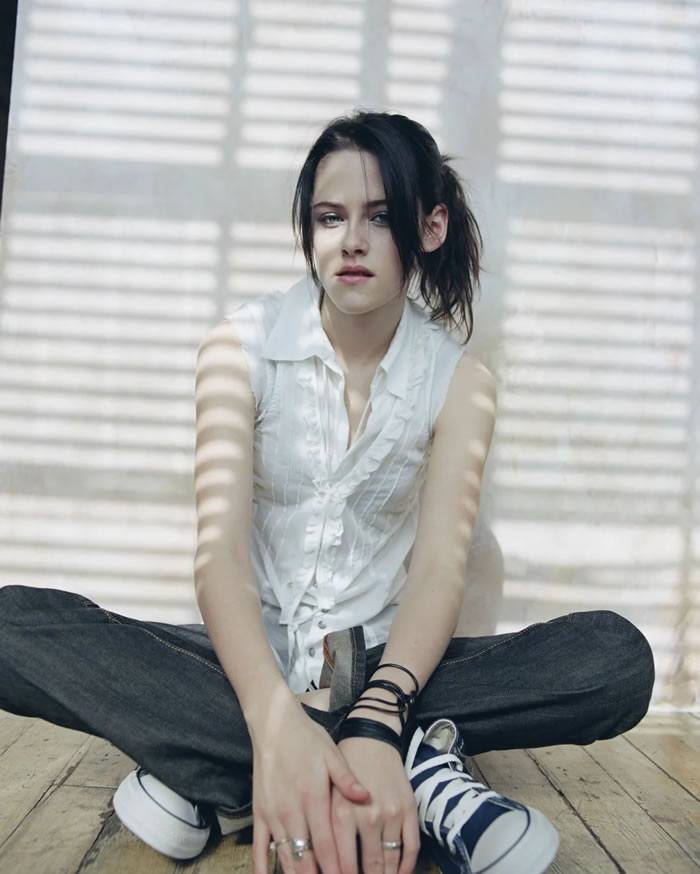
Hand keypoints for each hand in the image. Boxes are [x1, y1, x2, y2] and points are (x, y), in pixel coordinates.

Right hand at [250, 695, 370, 873]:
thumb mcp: (331, 753)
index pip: (326, 846)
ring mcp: (272, 814)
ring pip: (285, 858)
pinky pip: (259, 848)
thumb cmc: (306, 738)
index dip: (336, 870)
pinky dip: (264, 868)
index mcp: (313, 798)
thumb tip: (367, 797)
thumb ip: (347, 779)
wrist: (273, 724)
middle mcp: (291, 811)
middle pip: (305, 859)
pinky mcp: (259, 813)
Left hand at [332, 737, 419, 873]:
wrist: (371, 738)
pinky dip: (406, 866)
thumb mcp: (327, 792)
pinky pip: (411, 847)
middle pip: (370, 866)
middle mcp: (368, 816)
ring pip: (391, 861)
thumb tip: (321, 860)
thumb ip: (324, 826)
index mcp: (342, 813)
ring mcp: (391, 814)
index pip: (344, 863)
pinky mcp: (409, 809)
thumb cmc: (344, 766)